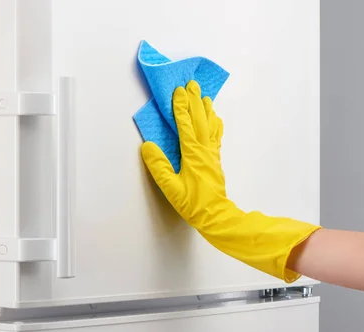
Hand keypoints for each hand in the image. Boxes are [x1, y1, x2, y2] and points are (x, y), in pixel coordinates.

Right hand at [141, 80, 228, 227]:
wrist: (215, 215)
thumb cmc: (192, 203)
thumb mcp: (170, 187)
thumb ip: (158, 166)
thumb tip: (148, 146)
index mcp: (192, 153)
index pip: (185, 125)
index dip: (180, 107)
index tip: (177, 91)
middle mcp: (204, 149)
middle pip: (200, 119)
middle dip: (194, 101)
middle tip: (191, 84)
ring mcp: (212, 154)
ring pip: (210, 125)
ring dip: (206, 109)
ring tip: (204, 96)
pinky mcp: (215, 160)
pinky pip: (215, 136)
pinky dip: (215, 124)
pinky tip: (215, 120)